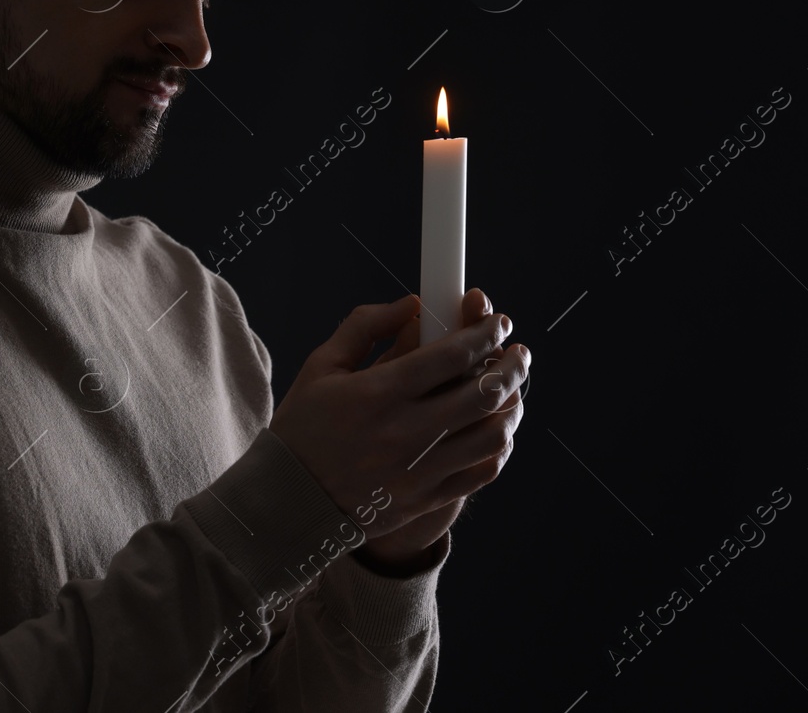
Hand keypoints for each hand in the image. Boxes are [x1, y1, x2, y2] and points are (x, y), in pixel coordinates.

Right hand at [268, 287, 528, 566]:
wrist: (289, 502)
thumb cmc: (303, 428)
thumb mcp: (321, 366)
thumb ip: (365, 326)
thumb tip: (413, 304)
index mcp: (379, 393)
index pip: (451, 354)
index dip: (484, 332)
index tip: (499, 321)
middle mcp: (405, 431)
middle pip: (483, 392)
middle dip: (512, 365)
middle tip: (518, 352)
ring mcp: (420, 469)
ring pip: (492, 434)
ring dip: (513, 405)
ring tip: (513, 389)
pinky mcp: (427, 498)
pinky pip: (482, 471)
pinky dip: (500, 446)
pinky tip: (497, 429)